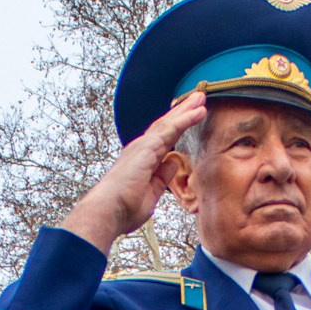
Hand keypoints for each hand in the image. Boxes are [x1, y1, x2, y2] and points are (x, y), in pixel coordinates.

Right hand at [58, 91, 206, 253]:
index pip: (164, 139)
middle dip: (182, 112)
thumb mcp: (151, 192)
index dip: (178, 127)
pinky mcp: (147, 147)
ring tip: (201, 98)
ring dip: (186, 110)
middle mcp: (141, 149)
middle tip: (198, 99)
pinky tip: (198, 112)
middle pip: (166, 126)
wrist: (108, 211)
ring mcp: (143, 146)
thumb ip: (162, 177)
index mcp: (142, 160)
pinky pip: (170, 129)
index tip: (192, 118)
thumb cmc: (125, 208)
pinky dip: (185, 119)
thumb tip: (173, 163)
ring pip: (169, 123)